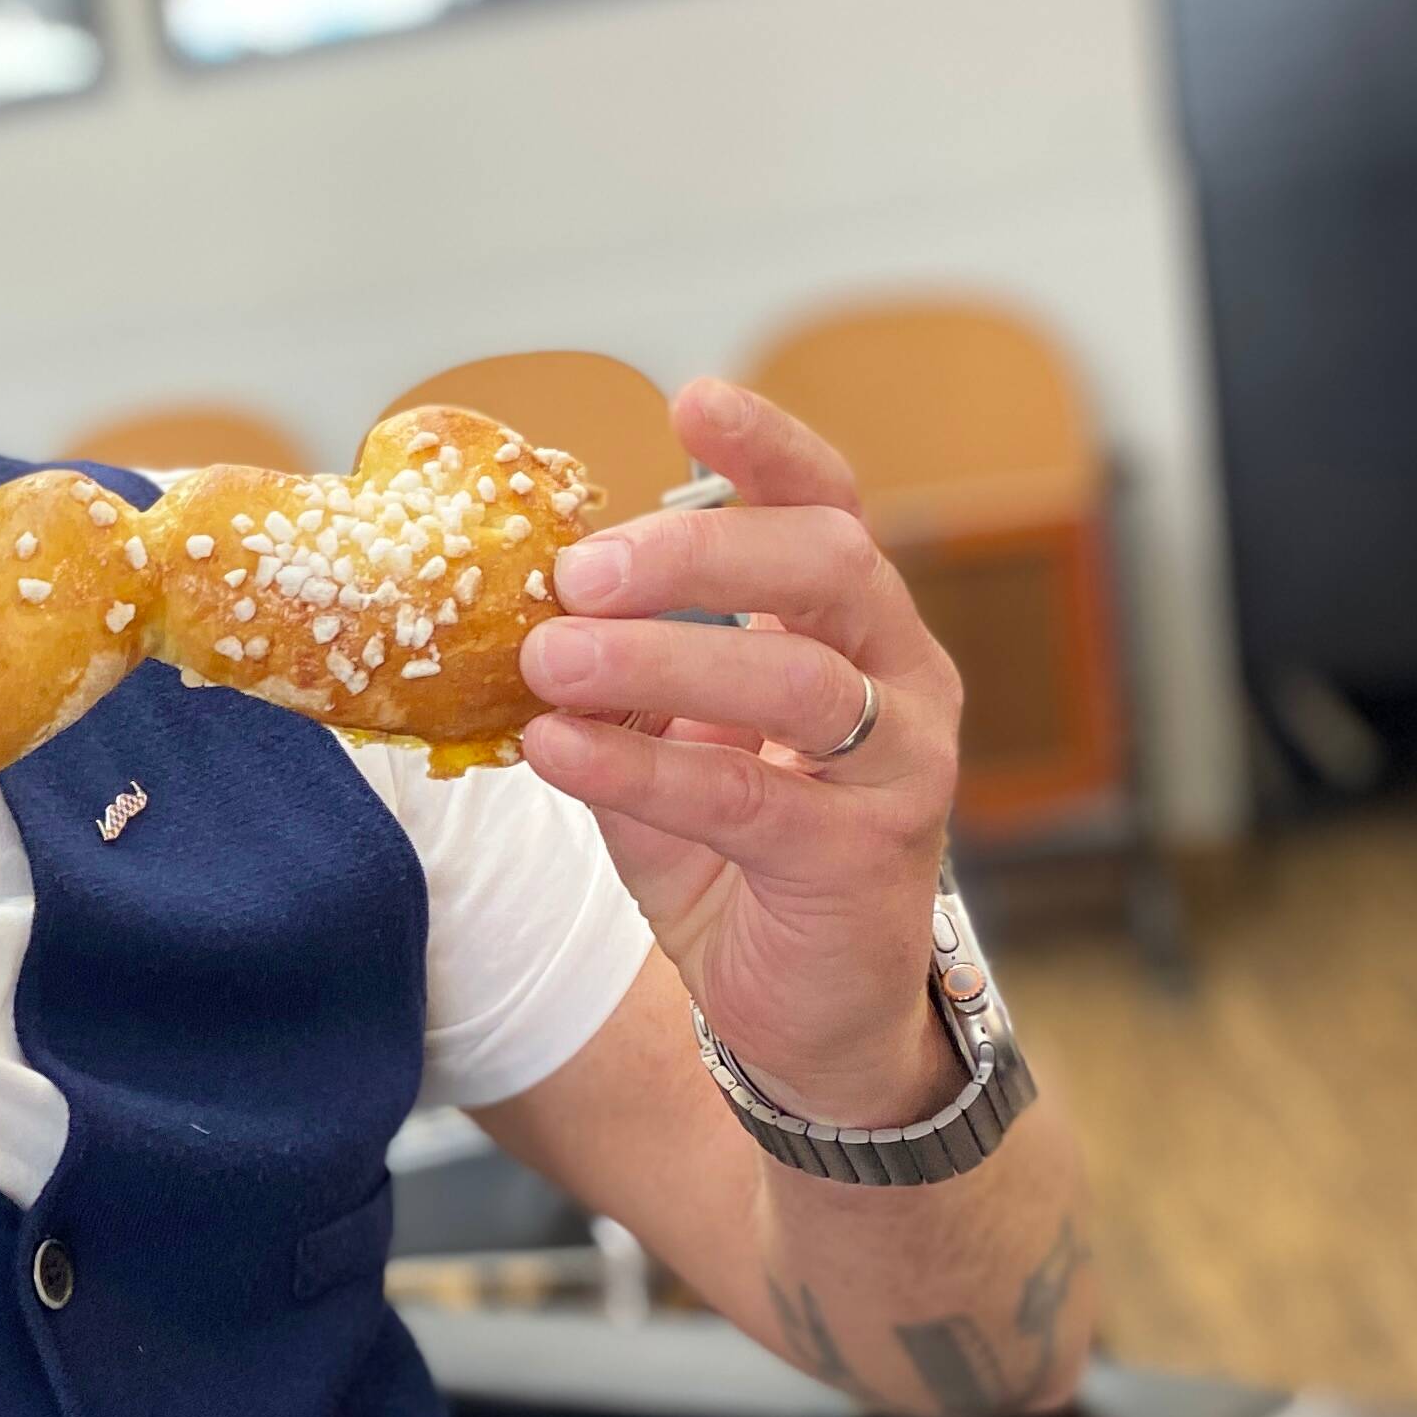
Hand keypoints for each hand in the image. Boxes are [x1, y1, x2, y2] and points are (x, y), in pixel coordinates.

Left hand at [516, 378, 961, 1126]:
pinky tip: (560, 749)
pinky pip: (745, 796)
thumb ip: (618, 682)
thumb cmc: (737, 862)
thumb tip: (517, 614)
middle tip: (576, 570)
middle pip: (825, 565)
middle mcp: (899, 677)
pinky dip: (643, 766)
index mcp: (855, 628)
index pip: (830, 507)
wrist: (807, 1015)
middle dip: (694, 553)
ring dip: (656, 658)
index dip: (769, 449)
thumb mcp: (667, 747)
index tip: (691, 401)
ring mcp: (898, 766)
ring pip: (795, 678)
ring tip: (547, 659)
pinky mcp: (864, 857)